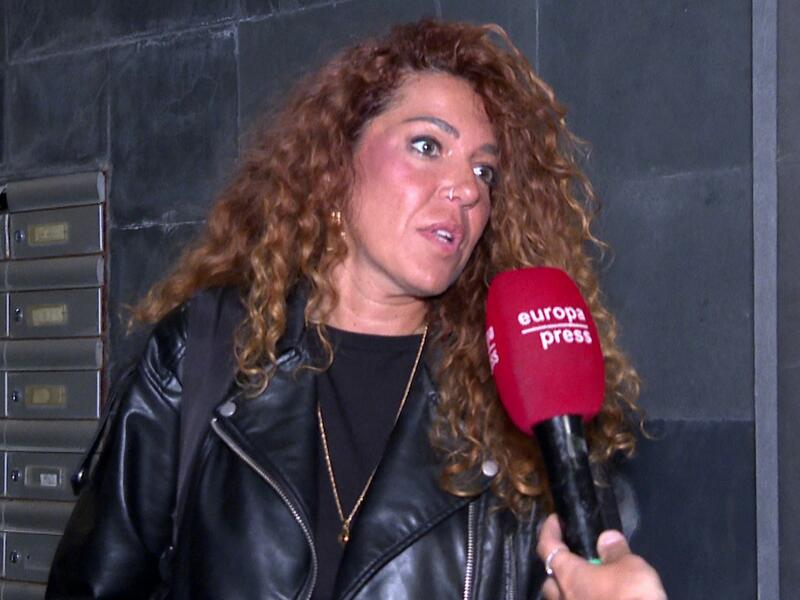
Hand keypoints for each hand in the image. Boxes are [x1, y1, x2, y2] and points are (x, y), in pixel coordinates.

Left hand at [536, 513, 665, 599]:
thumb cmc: (630, 597)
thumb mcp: (631, 567)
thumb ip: (615, 551)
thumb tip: (606, 538)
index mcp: (568, 574)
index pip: (547, 546)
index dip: (549, 531)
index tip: (554, 520)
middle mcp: (562, 598)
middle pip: (550, 580)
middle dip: (558, 570)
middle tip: (576, 561)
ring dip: (570, 592)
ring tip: (589, 586)